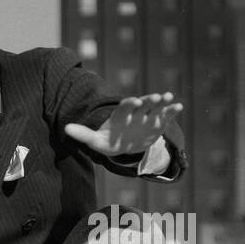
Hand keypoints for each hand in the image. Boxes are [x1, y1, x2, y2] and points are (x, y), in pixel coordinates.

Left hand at [64, 93, 182, 159]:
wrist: (124, 146)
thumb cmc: (108, 141)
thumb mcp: (95, 141)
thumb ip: (83, 134)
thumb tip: (65, 128)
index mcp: (120, 116)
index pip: (125, 107)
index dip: (129, 104)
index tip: (135, 101)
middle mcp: (135, 113)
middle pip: (142, 104)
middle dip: (149, 100)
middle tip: (156, 97)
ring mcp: (148, 117)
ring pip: (156, 107)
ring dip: (162, 102)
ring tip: (169, 97)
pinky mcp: (158, 123)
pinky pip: (166, 115)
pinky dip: (172, 111)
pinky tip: (179, 106)